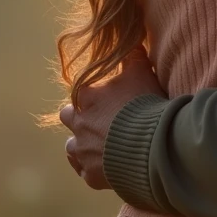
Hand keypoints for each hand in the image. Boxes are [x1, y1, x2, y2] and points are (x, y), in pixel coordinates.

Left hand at [60, 46, 164, 189]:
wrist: (149, 146)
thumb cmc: (143, 104)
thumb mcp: (141, 72)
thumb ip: (133, 56)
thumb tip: (132, 41)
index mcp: (86, 97)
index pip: (81, 90)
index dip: (94, 92)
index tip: (108, 95)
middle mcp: (78, 124)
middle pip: (68, 116)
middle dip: (79, 116)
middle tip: (102, 118)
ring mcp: (82, 152)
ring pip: (72, 146)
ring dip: (83, 143)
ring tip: (104, 144)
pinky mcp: (90, 175)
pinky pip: (85, 171)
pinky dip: (94, 167)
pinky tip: (107, 164)